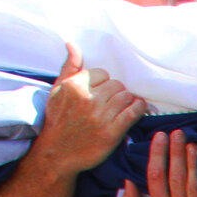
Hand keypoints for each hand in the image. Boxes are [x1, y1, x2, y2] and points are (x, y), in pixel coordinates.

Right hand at [34, 44, 142, 173]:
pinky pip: (133, 113)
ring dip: (128, 101)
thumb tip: (72, 44)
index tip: (103, 92)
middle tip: (114, 101)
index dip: (104, 82)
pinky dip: (139, 109)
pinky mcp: (111, 131)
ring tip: (125, 106)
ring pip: (126, 97)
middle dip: (117, 92)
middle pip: (117, 85)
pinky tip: (138, 109)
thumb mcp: (57, 91)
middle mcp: (88, 99)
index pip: (102, 74)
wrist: (58, 153)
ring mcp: (100, 116)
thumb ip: (68, 67)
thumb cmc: (57, 120)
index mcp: (74, 86)